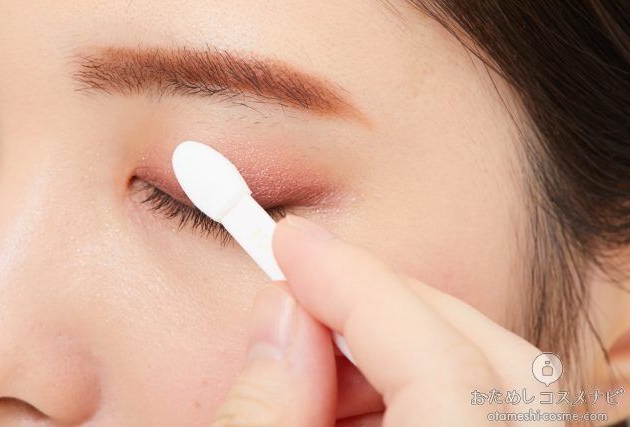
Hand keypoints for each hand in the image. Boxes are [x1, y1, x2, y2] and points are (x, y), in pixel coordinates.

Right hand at [212, 215, 560, 425]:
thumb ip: (265, 413)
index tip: (291, 245)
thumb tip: (281, 316)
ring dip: (396, 344)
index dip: (358, 288)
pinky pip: (481, 406)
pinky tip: (351, 401)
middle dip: (389, 303)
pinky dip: (415, 384)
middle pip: (490, 353)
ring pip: (492, 374)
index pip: (443, 364)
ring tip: (314, 365)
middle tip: (306, 294)